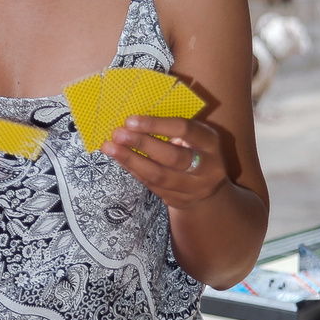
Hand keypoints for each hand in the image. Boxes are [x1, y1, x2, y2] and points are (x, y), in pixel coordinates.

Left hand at [101, 115, 226, 209]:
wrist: (209, 187)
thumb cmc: (194, 150)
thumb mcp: (193, 136)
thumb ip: (172, 128)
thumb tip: (133, 120)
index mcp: (210, 141)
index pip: (184, 130)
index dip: (156, 125)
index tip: (131, 120)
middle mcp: (206, 166)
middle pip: (171, 156)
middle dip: (141, 143)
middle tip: (117, 133)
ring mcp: (193, 187)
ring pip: (158, 175)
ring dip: (130, 160)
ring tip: (109, 147)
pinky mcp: (179, 200)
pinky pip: (151, 185)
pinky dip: (133, 170)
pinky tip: (119, 159)